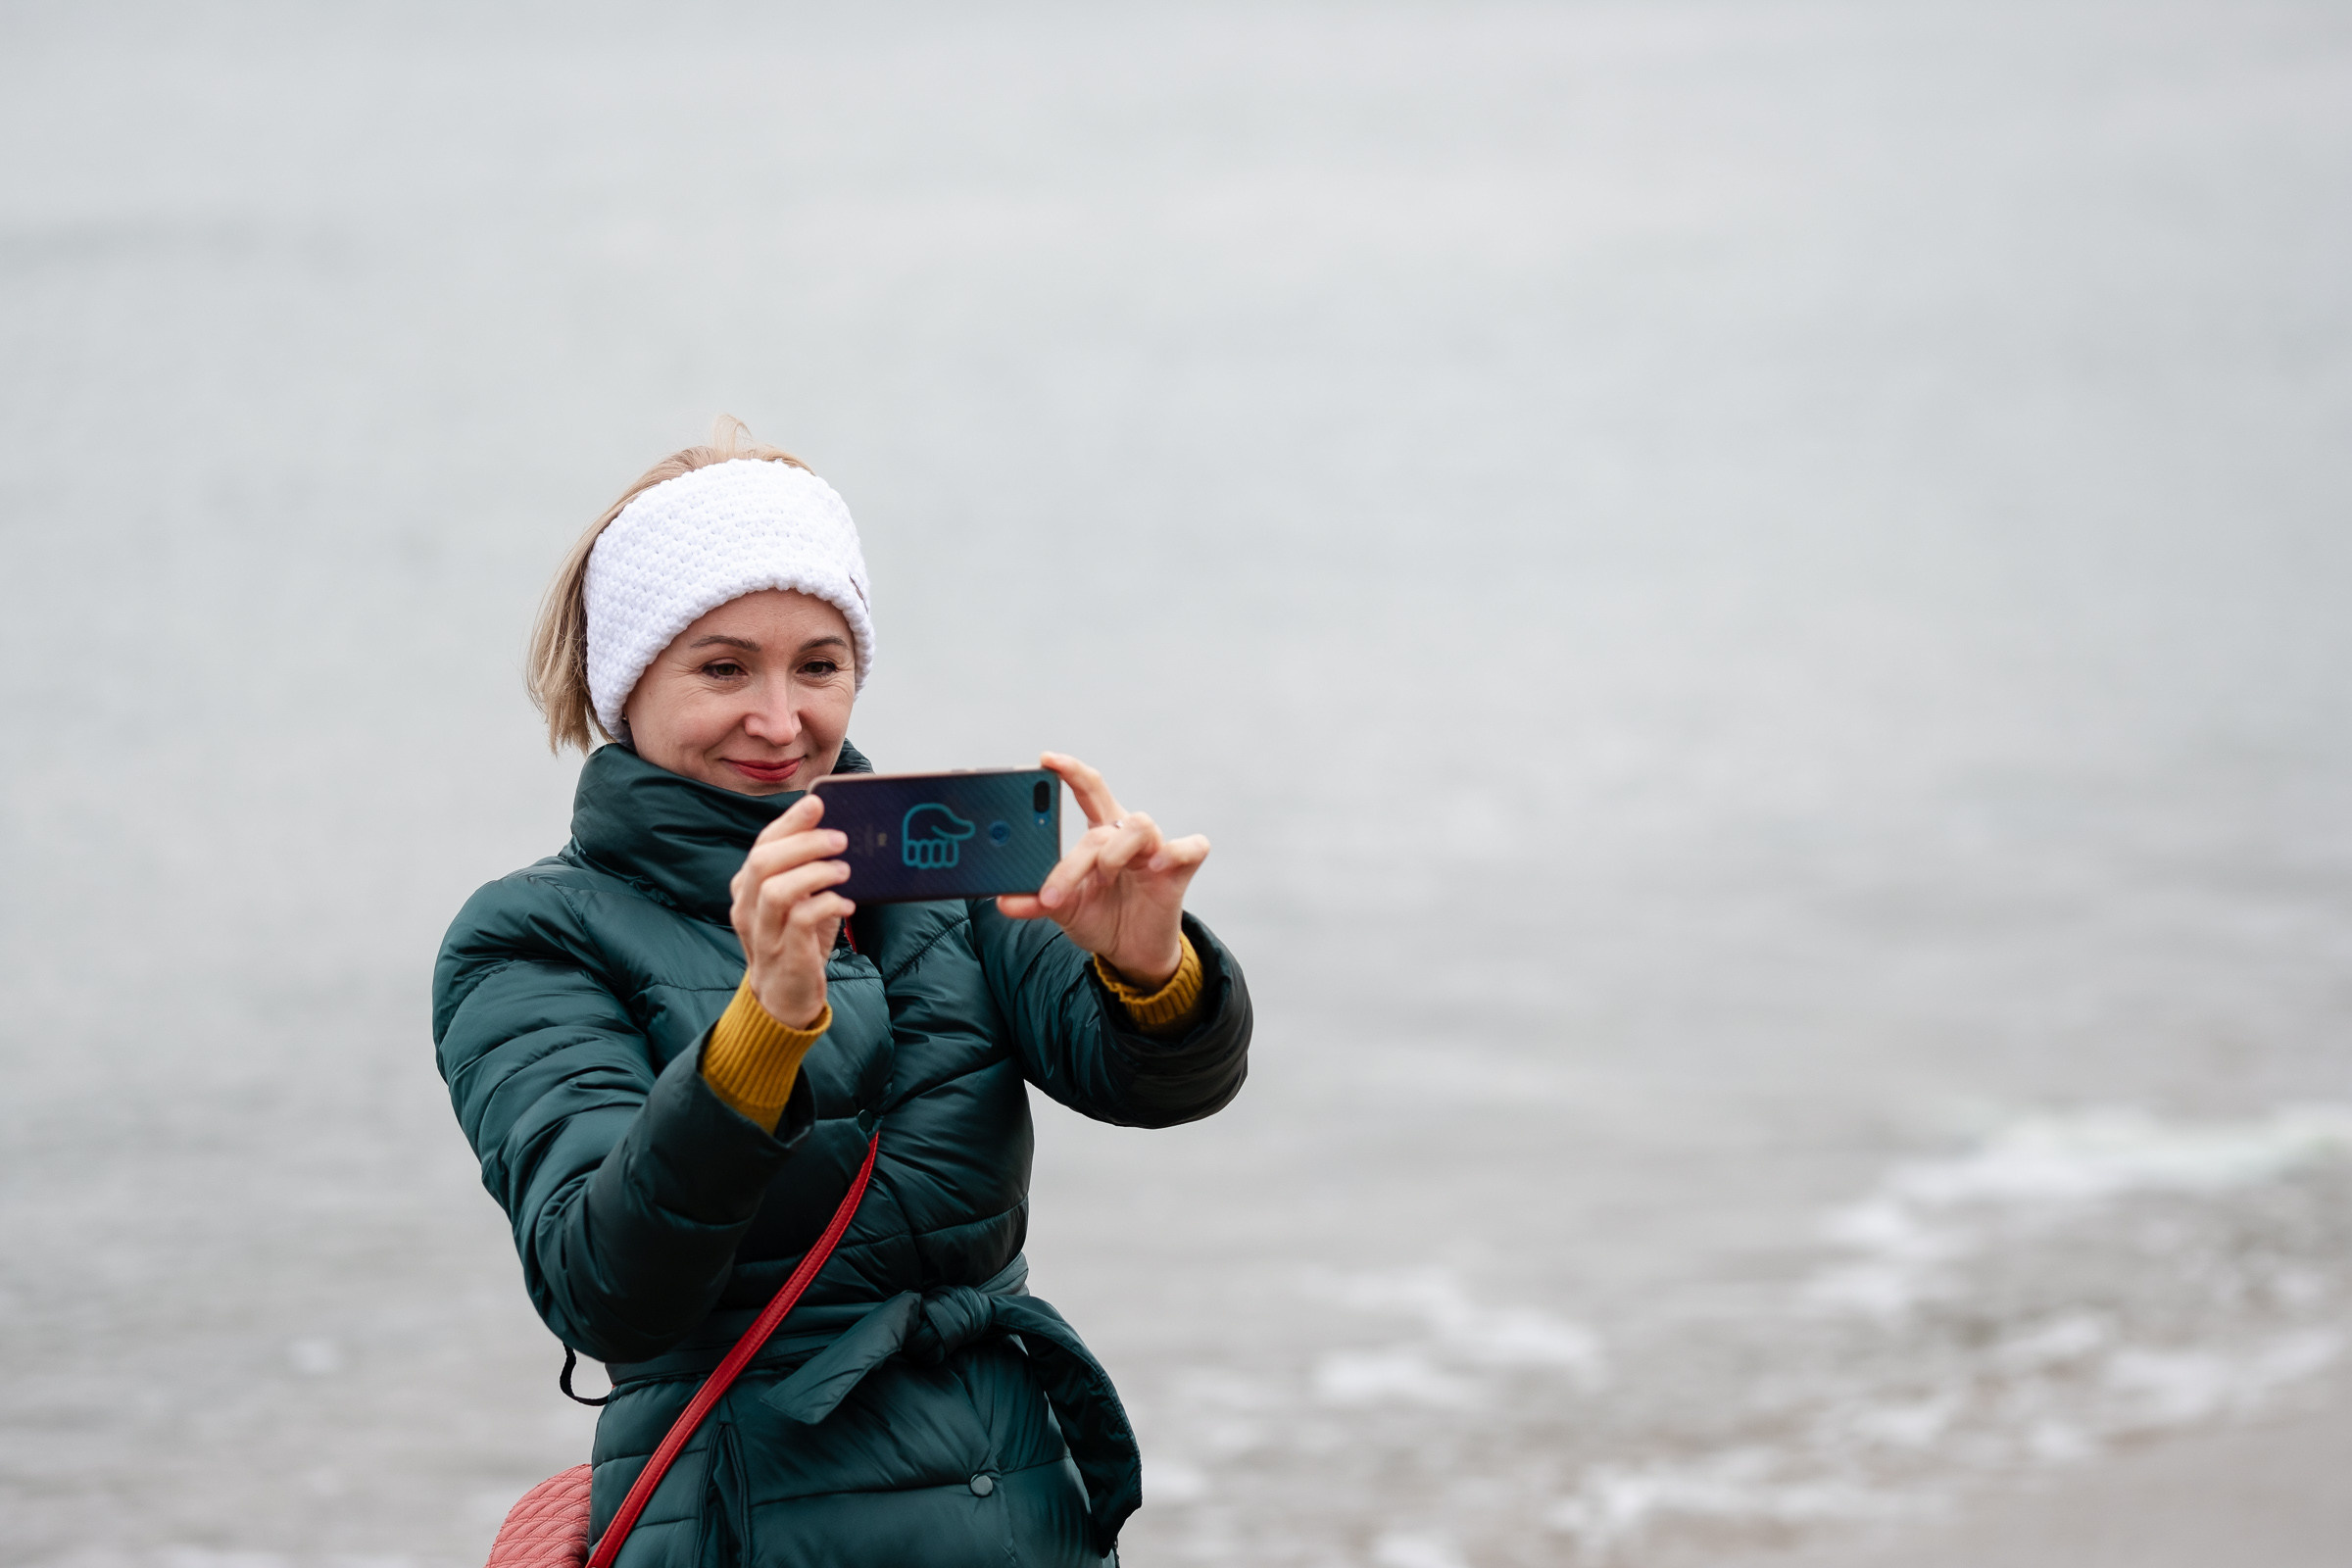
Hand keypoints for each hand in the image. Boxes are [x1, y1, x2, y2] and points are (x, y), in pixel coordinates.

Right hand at [728, 794, 853, 1028]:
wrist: (784, 1000)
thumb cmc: (796, 943)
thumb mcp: (799, 901)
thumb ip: (809, 871)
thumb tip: (840, 832)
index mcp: (748, 888)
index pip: (762, 844)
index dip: (790, 822)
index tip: (818, 802)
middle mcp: (747, 907)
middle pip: (763, 862)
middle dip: (804, 843)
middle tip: (841, 839)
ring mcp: (762, 933)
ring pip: (776, 890)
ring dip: (815, 873)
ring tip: (845, 871)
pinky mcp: (784, 955)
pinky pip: (800, 921)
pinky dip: (827, 904)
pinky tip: (846, 904)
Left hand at [996, 752, 1208, 988]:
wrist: (1132, 953)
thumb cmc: (1100, 918)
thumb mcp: (1063, 909)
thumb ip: (1036, 901)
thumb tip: (1002, 901)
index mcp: (1099, 833)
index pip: (1088, 788)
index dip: (1071, 769)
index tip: (1046, 758)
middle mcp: (1127, 834)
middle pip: (1105, 815)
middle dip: (1076, 856)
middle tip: (1052, 893)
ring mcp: (1156, 850)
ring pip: (1140, 824)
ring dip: (1115, 852)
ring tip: (1104, 879)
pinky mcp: (1179, 870)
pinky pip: (1189, 847)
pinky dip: (1172, 851)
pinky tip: (1152, 866)